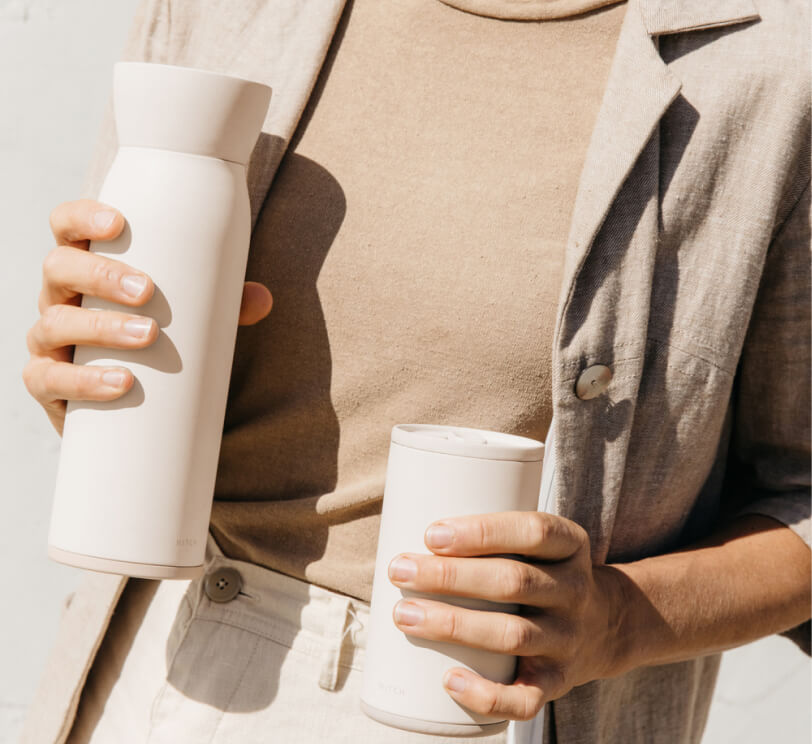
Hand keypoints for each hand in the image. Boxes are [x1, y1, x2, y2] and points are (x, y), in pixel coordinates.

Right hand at [23, 199, 272, 435]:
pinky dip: (83, 381)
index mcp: (86, 266)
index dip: (83, 217)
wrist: (131, 401)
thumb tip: (263, 300)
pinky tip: (120, 382)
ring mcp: (48, 340)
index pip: (67, 227)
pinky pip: (48, 379)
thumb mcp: (185, 313)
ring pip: (54, 323)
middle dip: (101, 275)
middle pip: (59, 268)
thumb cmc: (155, 336)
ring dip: (101, 327)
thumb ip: (223, 303)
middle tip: (147, 291)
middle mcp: (59, 297)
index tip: (118, 223)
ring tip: (148, 336)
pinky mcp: (49, 384)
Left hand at [387, 511, 623, 720]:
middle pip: (513, 582)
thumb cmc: (544, 572)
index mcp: (570, 546)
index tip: (431, 534)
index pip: (534, 532)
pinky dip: (487, 695)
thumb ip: (491, 534)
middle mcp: (575, 591)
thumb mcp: (539, 542)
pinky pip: (526, 698)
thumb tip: (407, 523)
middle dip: (450, 577)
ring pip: (512, 635)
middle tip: (400, 570)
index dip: (483, 532)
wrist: (606, 625)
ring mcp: (568, 639)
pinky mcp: (557, 681)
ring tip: (404, 615)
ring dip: (452, 625)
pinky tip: (449, 680)